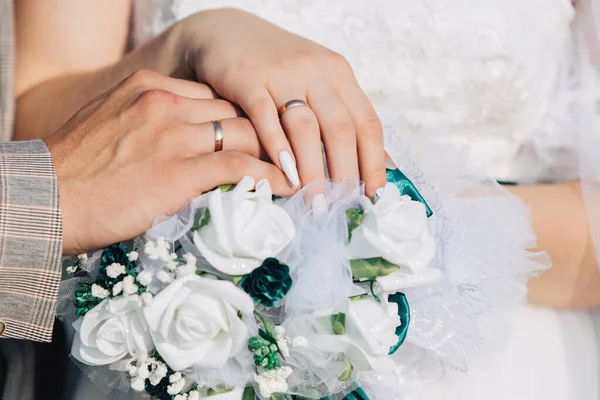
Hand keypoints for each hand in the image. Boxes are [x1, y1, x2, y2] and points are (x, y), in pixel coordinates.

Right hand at [45, 70, 293, 254]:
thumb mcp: (110, 123)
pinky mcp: (178, 171)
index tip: (256, 136)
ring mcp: (172, 136)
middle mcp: (164, 104)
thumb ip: (149, 120)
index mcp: (149, 88)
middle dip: (262, 133)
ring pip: (244, 133)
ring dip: (274, 153)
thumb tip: (184, 136)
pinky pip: (239, 164)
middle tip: (283, 155)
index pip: (215, 97)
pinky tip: (285, 185)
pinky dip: (268, 174)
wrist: (45, 199)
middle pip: (235, 111)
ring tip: (293, 171)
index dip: (240, 118)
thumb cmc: (74, 170)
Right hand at [175, 9, 386, 196]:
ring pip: (305, 128)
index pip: (367, 123)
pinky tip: (285, 174)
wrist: (226, 32)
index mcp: (339, 74)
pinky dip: (277, 147)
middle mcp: (316, 71)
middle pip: (340, 130)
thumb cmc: (276, 68)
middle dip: (344, 174)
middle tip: (341, 208)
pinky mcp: (246, 78)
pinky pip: (265, 117)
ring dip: (313, 170)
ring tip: (315, 201)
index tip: (373, 195)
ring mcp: (281, 73)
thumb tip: (371, 164)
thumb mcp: (315, 81)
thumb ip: (338, 115)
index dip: (373, 163)